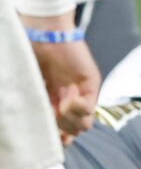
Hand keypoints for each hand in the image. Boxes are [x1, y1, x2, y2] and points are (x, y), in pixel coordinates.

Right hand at [20, 16, 100, 142]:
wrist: (42, 30)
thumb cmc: (26, 52)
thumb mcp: (24, 84)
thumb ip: (27, 104)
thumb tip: (22, 130)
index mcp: (49, 99)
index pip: (58, 131)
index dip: (51, 138)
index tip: (43, 137)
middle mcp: (65, 99)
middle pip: (71, 132)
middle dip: (59, 132)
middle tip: (50, 119)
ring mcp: (79, 92)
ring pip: (82, 125)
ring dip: (68, 122)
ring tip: (58, 107)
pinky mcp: (91, 84)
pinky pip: (90, 109)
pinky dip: (77, 109)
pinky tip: (66, 98)